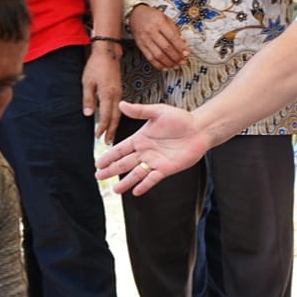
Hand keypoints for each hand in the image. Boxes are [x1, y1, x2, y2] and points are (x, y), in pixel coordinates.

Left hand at [83, 45, 122, 142]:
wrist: (107, 54)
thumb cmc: (96, 66)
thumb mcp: (87, 82)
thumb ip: (88, 99)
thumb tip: (88, 114)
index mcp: (107, 95)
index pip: (106, 116)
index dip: (102, 128)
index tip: (98, 136)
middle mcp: (116, 96)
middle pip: (115, 118)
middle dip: (112, 131)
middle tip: (108, 142)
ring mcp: (119, 94)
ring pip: (119, 114)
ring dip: (115, 125)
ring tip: (111, 134)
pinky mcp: (119, 91)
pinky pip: (119, 108)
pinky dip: (116, 116)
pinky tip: (113, 120)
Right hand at [95, 102, 210, 193]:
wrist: (199, 129)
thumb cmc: (180, 119)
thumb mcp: (157, 112)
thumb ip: (139, 111)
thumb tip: (121, 104)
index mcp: (140, 139)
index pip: (120, 150)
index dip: (108, 157)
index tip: (97, 164)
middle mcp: (145, 152)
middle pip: (124, 163)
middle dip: (111, 170)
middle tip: (98, 177)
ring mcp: (155, 161)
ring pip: (137, 173)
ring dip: (126, 182)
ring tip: (115, 190)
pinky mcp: (167, 168)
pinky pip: (153, 179)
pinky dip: (145, 185)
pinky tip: (136, 192)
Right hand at [127, 4, 189, 71]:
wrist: (135, 14)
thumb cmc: (153, 17)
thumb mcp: (166, 19)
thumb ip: (175, 31)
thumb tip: (184, 43)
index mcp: (159, 22)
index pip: (172, 37)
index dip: (180, 47)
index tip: (187, 54)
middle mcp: (151, 31)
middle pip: (165, 48)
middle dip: (176, 57)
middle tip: (183, 62)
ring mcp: (144, 39)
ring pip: (158, 55)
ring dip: (168, 63)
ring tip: (176, 66)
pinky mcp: (140, 45)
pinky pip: (149, 58)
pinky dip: (158, 65)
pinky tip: (165, 68)